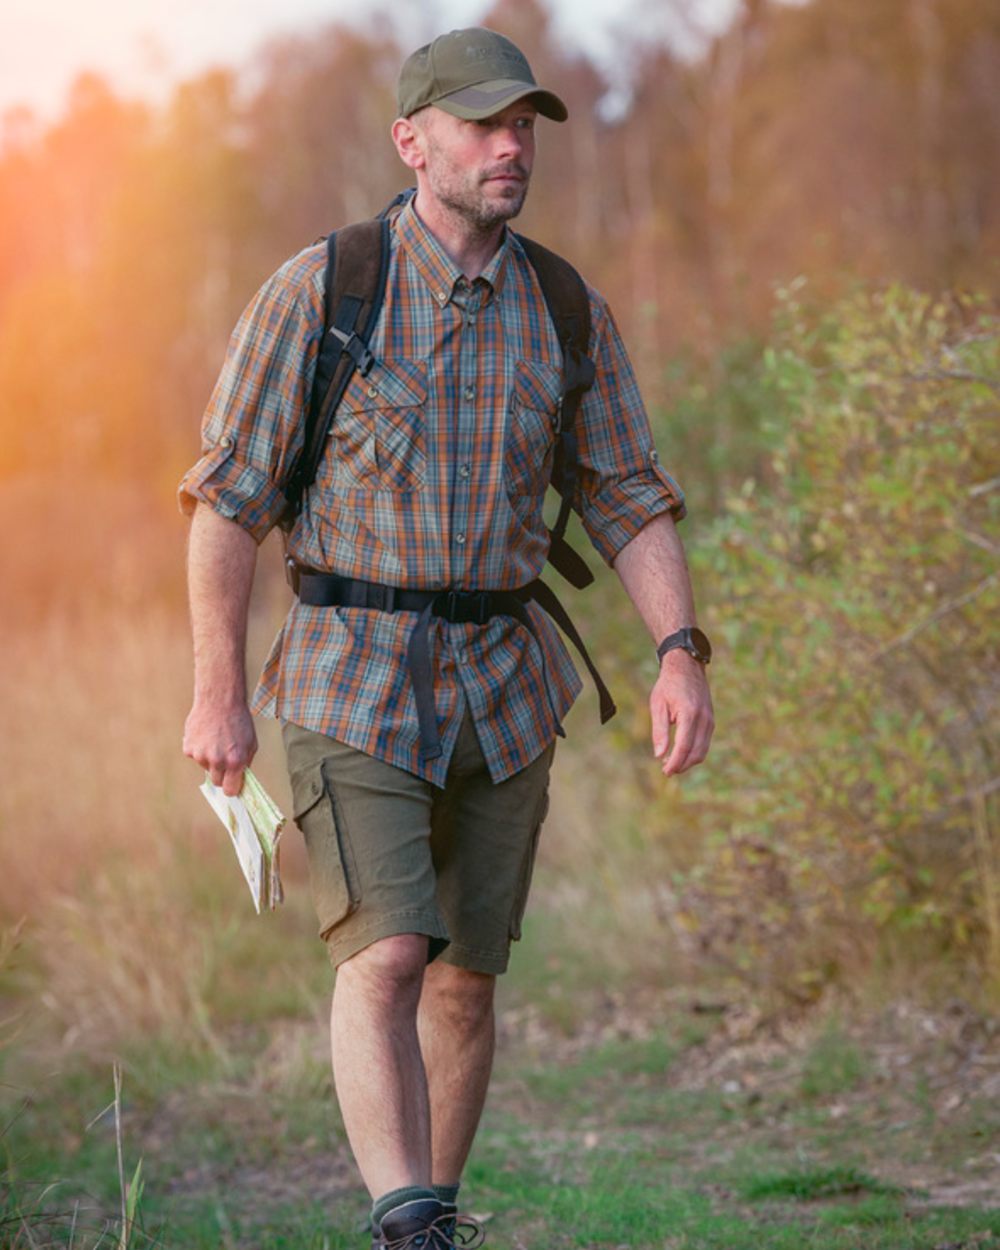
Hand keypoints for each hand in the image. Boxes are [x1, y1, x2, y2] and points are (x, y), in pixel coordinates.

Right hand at [183, 701, 257, 795]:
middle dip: (222, 774)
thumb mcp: (251, 743)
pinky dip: (199, 749)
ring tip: (216, 740)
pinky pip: (195, 756)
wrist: (219, 700)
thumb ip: (245, 764)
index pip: (230, 790)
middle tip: (225, 760)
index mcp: (235, 761)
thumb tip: (240, 781)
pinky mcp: (188, 748)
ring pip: (206, 767)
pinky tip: (206, 735)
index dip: (232, 788)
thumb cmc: (238, 721)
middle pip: (217, 782)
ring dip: (210, 759)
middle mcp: (217, 760)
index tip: (232, 786)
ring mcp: (200, 755)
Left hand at [650, 651, 713, 776]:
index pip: (684, 746)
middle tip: (666, 770)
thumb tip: (659, 755)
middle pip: (696, 753)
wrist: (687, 666)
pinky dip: (694, 752)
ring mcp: (710, 720)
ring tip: (671, 763)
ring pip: (703, 750)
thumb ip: (659, 731)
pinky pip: (705, 742)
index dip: (675, 762)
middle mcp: (704, 719)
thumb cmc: (669, 684)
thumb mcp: (658, 705)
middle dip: (682, 765)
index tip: (666, 772)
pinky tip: (680, 752)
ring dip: (688, 761)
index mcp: (689, 714)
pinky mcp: (711, 720)